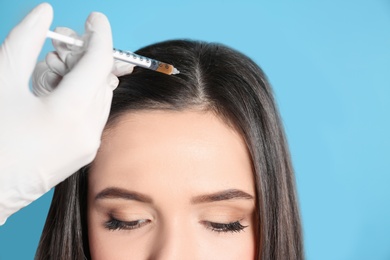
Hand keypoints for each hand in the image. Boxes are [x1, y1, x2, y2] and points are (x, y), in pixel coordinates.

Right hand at [0, 3, 127, 223]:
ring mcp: (89, 145)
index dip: (99, 35)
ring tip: (50, 74)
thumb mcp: (2, 81)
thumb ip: (25, 41)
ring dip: (83, 77)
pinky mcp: (85, 153)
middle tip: (58, 46)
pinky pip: (94, 114)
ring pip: (100, 96)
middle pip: (101, 78)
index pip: (98, 62)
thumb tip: (45, 12)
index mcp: (68, 114)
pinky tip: (55, 95)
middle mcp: (87, 132)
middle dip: (85, 56)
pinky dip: (82, 97)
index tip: (95, 19)